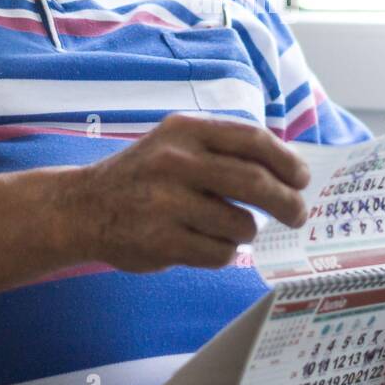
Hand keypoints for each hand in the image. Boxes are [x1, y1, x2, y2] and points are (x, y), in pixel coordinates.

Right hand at [66, 112, 309, 272]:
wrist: (82, 207)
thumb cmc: (143, 176)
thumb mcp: (176, 143)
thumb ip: (223, 150)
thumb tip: (287, 170)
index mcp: (186, 131)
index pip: (253, 140)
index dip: (286, 161)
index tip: (302, 178)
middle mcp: (176, 162)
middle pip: (255, 183)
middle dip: (287, 202)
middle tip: (298, 214)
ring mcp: (167, 202)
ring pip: (240, 225)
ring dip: (247, 232)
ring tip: (234, 229)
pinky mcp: (161, 241)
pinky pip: (219, 253)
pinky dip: (224, 253)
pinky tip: (208, 243)